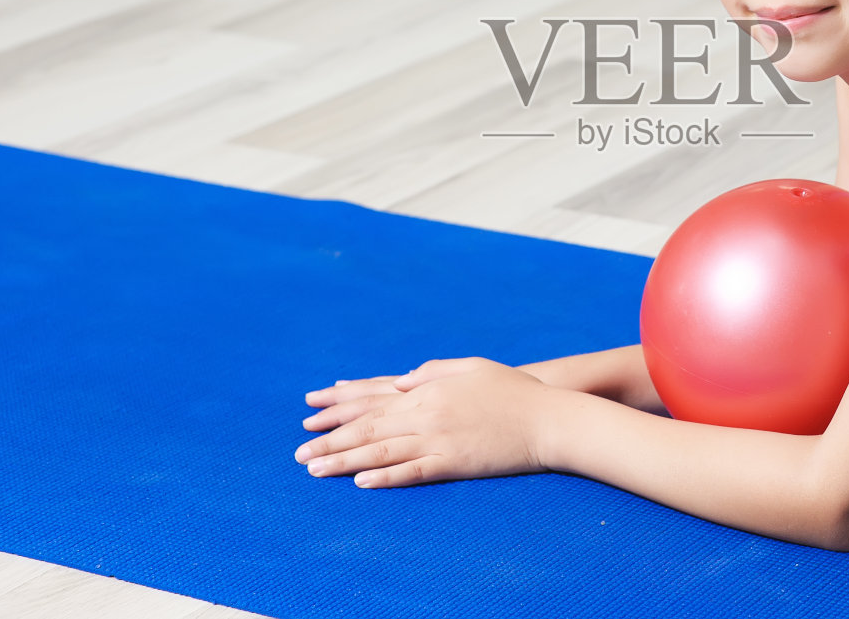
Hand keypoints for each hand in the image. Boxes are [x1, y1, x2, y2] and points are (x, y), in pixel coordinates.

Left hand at [295, 358, 551, 487]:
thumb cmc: (513, 391)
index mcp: (429, 388)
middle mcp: (428, 413)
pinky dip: (386, 477)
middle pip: (369, 428)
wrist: (548, 417)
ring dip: (346, 461)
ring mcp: (440, 439)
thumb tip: (404, 381)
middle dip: (331, 440)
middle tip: (299, 453)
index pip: (373, 400)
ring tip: (315, 470)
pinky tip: (362, 482)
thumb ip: (434, 371)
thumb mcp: (472, 367)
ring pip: (382, 451)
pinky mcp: (455, 463)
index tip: (312, 416)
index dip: (340, 409)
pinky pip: (414, 472)